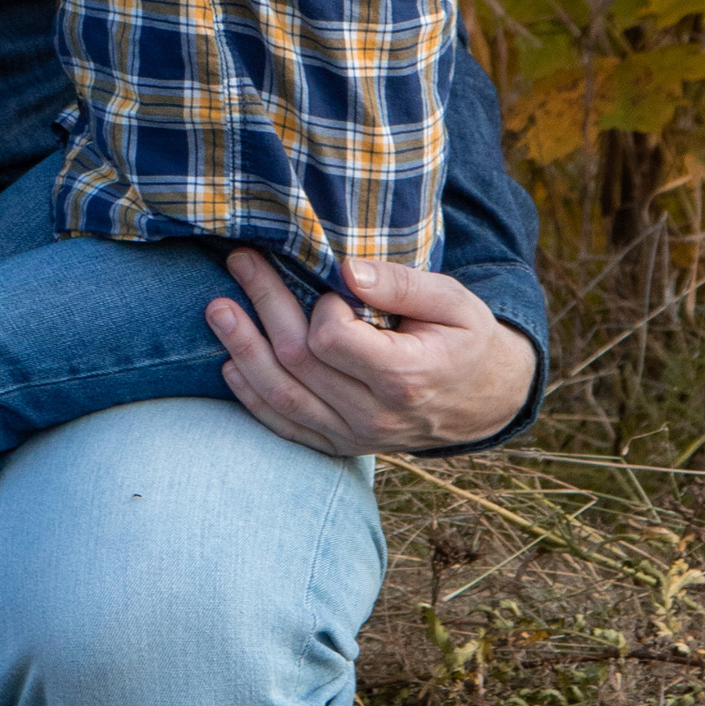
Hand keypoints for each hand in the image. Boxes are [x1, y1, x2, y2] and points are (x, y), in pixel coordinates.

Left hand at [208, 250, 538, 457]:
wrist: (487, 400)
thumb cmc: (467, 338)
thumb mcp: (453, 301)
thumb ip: (400, 284)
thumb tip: (345, 268)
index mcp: (404, 377)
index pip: (331, 340)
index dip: (321, 305)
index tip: (332, 285)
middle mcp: (375, 415)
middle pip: (299, 361)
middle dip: (263, 305)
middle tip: (240, 261)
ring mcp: (356, 436)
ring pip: (283, 397)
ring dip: (243, 351)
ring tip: (217, 311)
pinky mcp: (342, 445)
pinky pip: (288, 428)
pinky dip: (253, 399)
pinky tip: (230, 366)